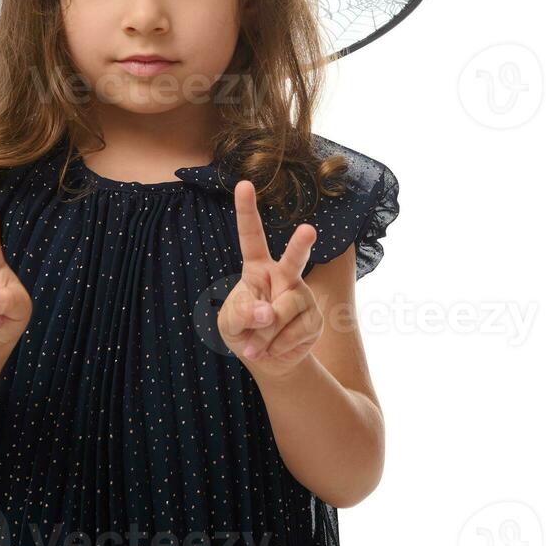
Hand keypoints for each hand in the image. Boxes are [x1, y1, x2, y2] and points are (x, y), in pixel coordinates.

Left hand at [217, 178, 321, 379]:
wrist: (269, 361)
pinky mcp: (315, 318)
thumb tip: (267, 313)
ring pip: (285, 310)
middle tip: (308, 231)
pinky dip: (277, 346)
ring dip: (265, 334)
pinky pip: (295, 331)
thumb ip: (241, 314)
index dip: (247, 210)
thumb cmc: (244, 332)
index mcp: (257, 268)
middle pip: (294, 259)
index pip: (251, 236)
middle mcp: (284, 276)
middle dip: (301, 245)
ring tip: (256, 346)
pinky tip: (273, 349)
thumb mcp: (229, 323)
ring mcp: (302, 296)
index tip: (244, 183)